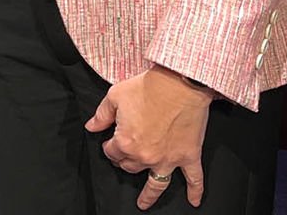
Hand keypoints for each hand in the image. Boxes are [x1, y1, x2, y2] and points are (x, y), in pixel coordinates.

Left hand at [85, 65, 214, 209]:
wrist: (178, 84)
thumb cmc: (147, 88)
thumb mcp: (115, 96)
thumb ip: (101, 115)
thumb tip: (91, 127)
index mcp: (126, 142)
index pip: (112, 152)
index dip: (109, 146)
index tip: (110, 141)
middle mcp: (146, 156)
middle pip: (130, 166)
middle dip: (124, 161)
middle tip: (124, 156)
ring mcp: (169, 158)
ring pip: (156, 183)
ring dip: (149, 195)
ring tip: (143, 204)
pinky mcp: (188, 155)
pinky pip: (194, 179)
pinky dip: (195, 192)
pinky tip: (194, 201)